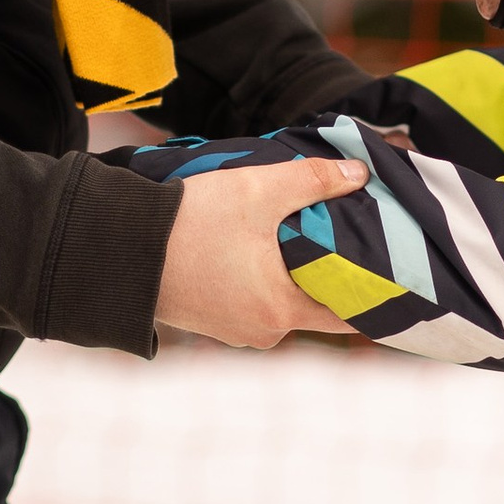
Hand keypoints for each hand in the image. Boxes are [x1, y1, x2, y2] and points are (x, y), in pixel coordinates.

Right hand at [155, 157, 366, 348]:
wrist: (118, 248)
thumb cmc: (190, 224)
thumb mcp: (258, 191)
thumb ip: (313, 181)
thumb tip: (359, 173)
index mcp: (281, 309)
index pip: (348, 313)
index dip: (371, 290)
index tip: (386, 267)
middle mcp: (262, 331)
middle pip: (314, 304)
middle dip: (327, 272)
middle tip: (338, 236)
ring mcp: (233, 330)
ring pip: (281, 301)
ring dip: (289, 274)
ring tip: (294, 236)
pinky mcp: (210, 320)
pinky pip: (251, 300)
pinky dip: (260, 279)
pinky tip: (255, 248)